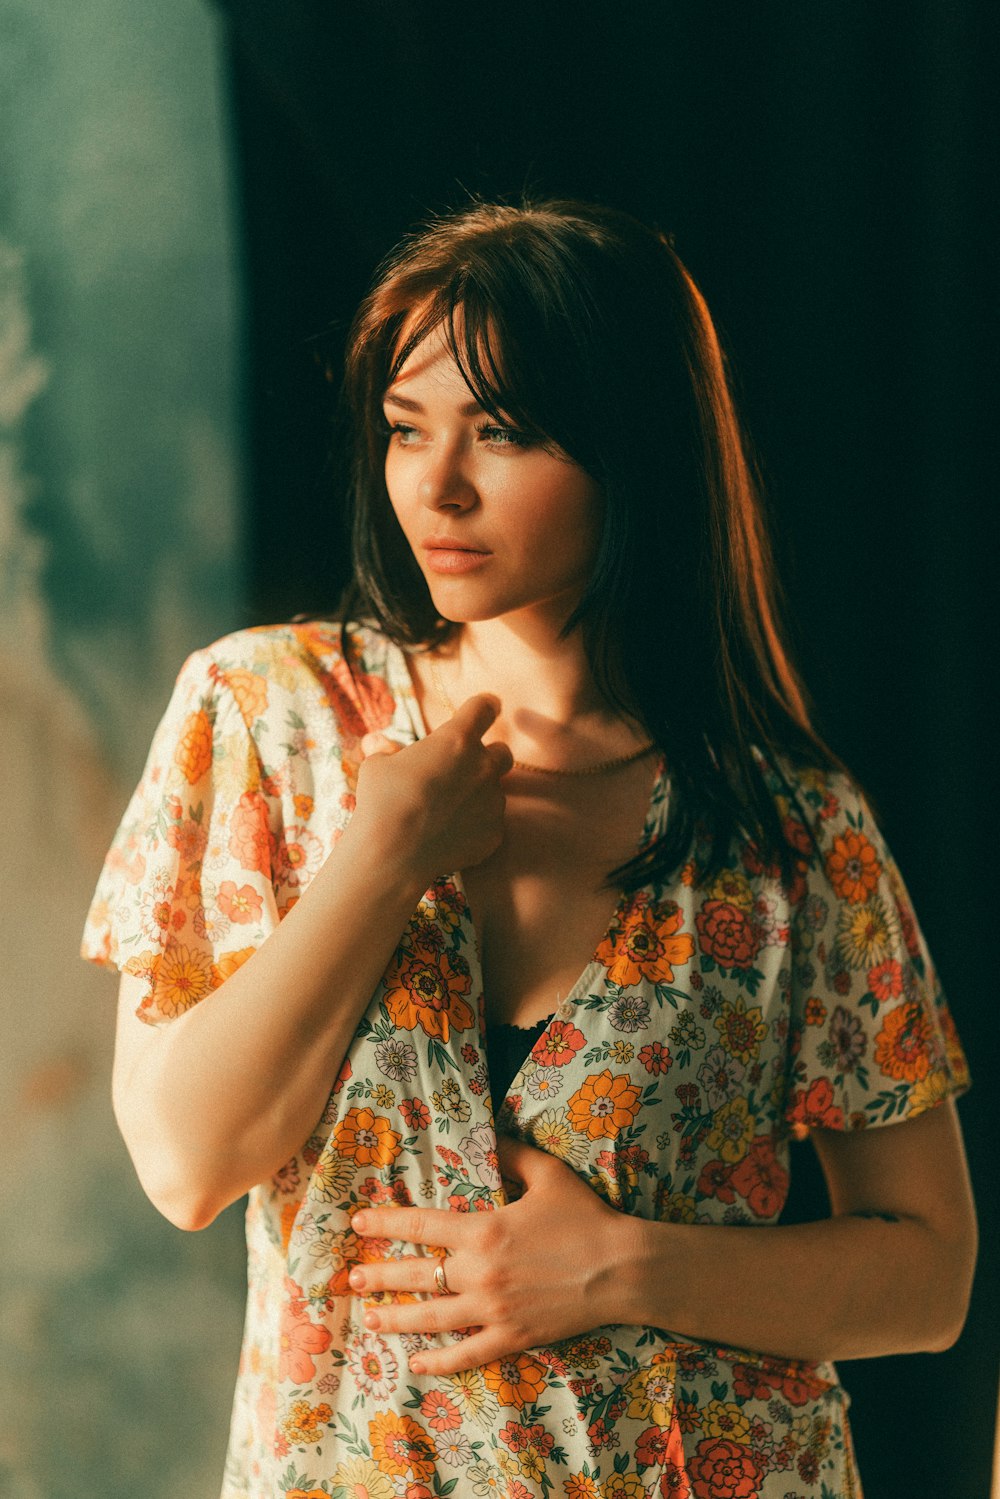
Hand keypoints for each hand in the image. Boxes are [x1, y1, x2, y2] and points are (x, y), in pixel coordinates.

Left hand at [347, 1135, 631, 1374]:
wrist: (621, 1268)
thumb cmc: (586, 1217)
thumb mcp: (548, 1174)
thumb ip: (513, 1154)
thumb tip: (489, 1135)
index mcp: (483, 1229)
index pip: (420, 1225)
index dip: (386, 1223)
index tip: (359, 1222)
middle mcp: (479, 1272)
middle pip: (417, 1274)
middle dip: (378, 1276)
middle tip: (350, 1280)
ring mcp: (493, 1309)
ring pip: (431, 1317)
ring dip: (396, 1318)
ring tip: (370, 1319)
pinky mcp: (511, 1337)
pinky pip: (466, 1353)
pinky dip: (439, 1362)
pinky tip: (416, 1365)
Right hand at [353, 693, 512, 882]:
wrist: (392, 853)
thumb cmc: (382, 801)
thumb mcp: (377, 766)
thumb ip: (387, 751)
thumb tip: (378, 743)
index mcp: (457, 739)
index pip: (484, 708)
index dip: (484, 706)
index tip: (486, 707)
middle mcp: (483, 766)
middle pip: (502, 752)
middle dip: (487, 757)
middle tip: (463, 769)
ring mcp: (493, 801)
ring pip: (495, 791)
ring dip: (478, 794)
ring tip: (448, 810)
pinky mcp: (494, 833)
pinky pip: (490, 823)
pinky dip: (475, 825)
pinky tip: (451, 834)